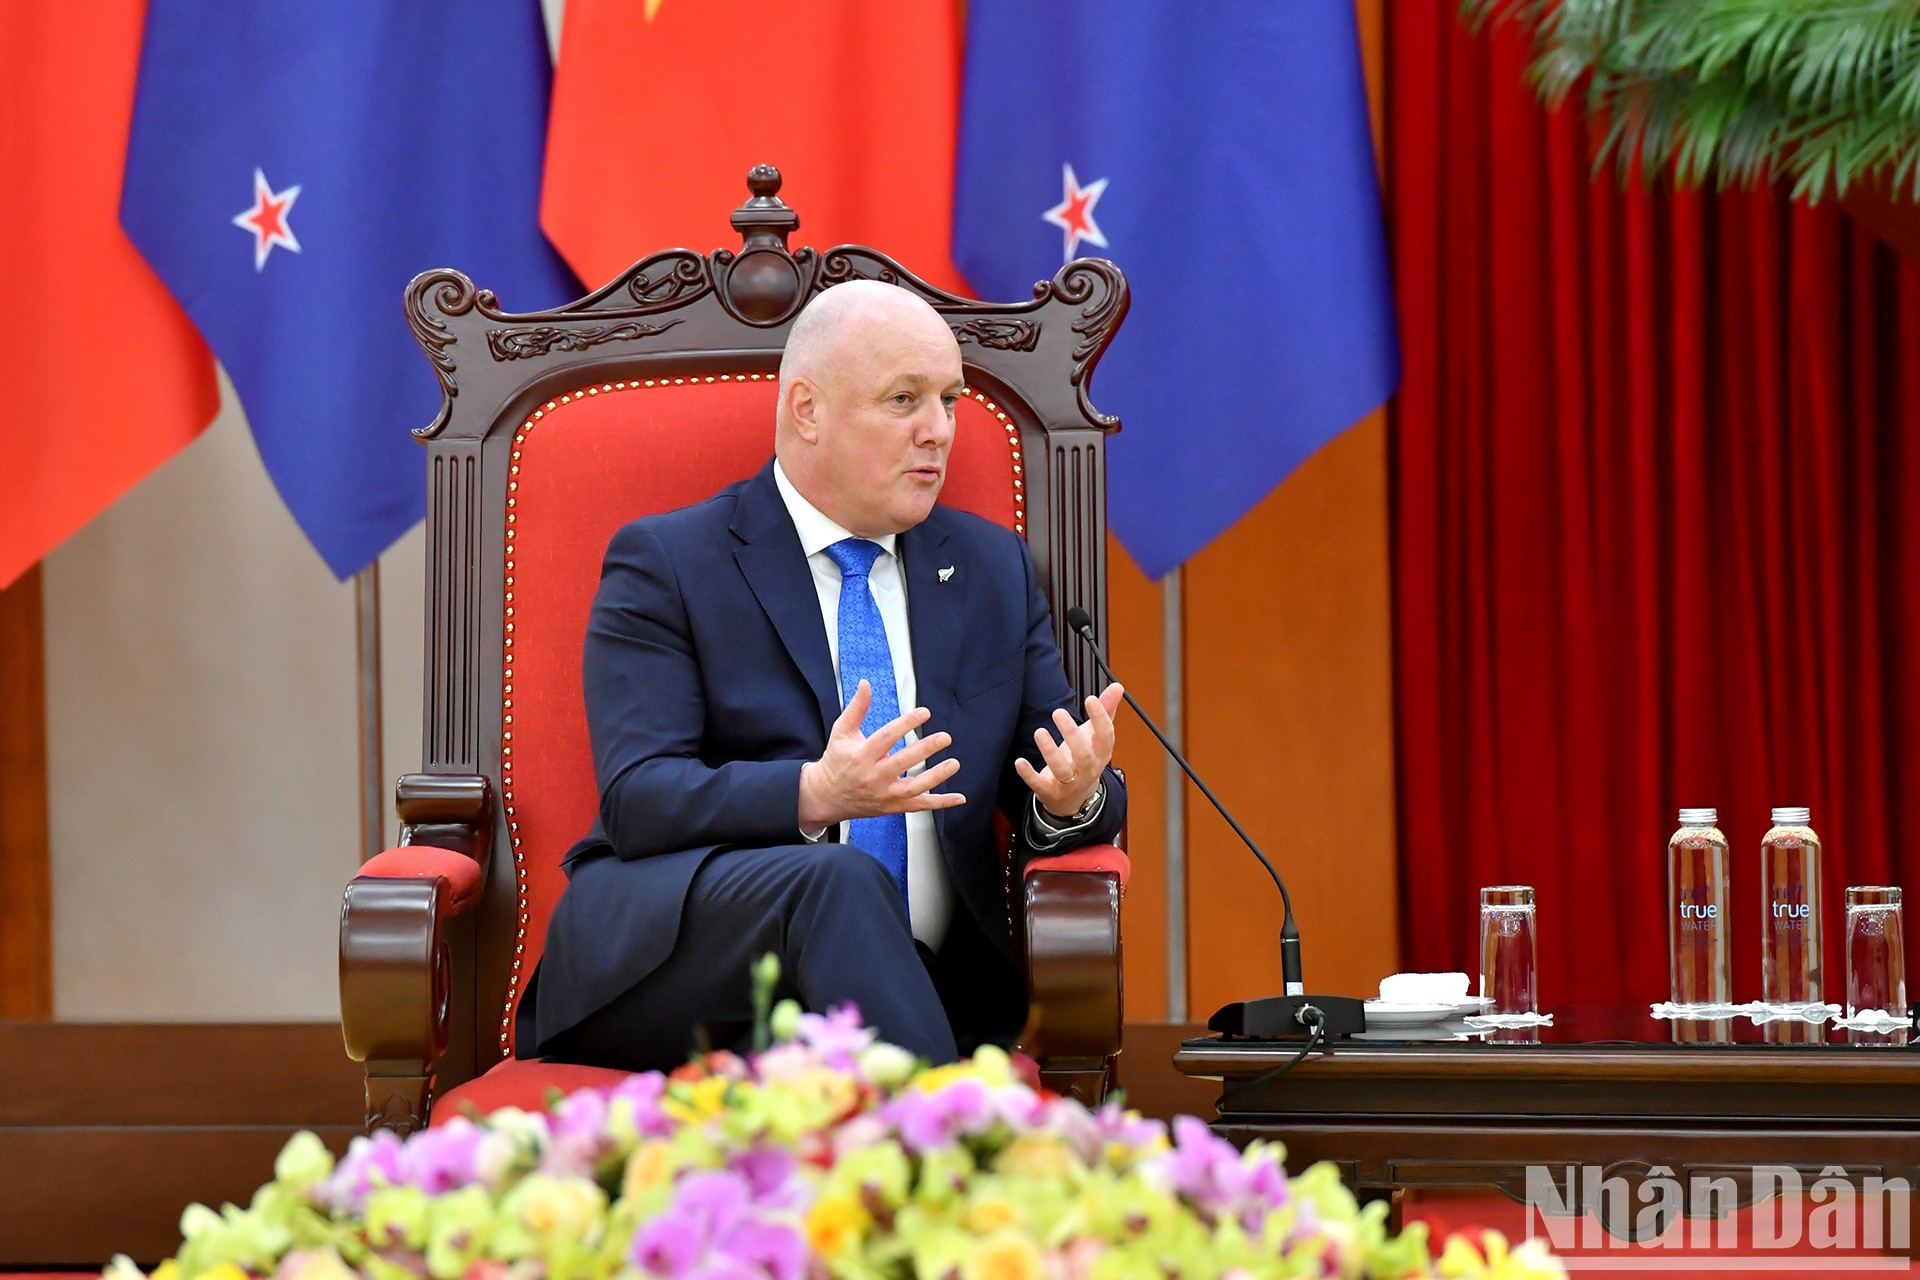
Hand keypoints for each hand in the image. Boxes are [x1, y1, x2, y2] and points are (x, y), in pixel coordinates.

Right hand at [798, 680, 963, 829]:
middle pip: (902, 763)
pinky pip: (919, 806)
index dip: (906, 724)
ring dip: (936, 777)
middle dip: (925, 749)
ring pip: (913, 788)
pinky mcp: (892, 806)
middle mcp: (873, 777)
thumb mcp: (842, 732)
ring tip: (954, 764)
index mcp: (861, 756)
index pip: (886, 738)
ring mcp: (884, 794)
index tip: (924, 712)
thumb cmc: (837, 761)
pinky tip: (958, 798)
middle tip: (944, 738)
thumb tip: (866, 684)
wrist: (827, 796)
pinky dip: (939, 803)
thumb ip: (856, 708)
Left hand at [1015, 682, 1122, 817]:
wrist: (1076, 797)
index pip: (1105, 736)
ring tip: (1040, 732)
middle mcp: (1087, 769)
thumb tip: (1117, 686)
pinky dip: (1029, 774)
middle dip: (1071, 734)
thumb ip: (1106, 710)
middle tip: (1058, 712)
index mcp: (1101, 754)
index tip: (1091, 699)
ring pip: (1062, 770)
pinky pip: (1039, 784)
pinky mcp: (1050, 791)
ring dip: (1050, 752)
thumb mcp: (1096, 736)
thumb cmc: (1086, 759)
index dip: (1100, 718)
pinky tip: (1020, 761)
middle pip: (1084, 755)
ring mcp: (1069, 783)